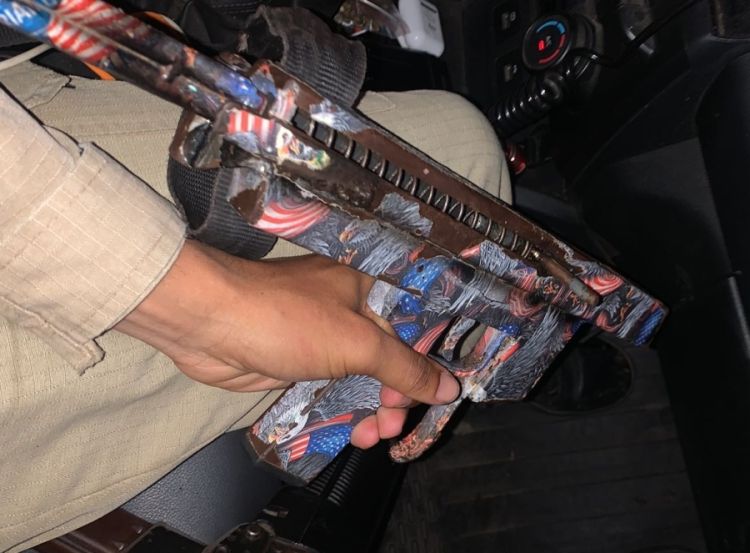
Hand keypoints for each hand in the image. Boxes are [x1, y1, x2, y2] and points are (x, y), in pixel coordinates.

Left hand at [115, 240, 459, 447]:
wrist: (209, 325)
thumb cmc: (287, 320)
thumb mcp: (357, 343)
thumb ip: (406, 367)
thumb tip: (449, 387)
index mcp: (374, 287)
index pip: (420, 325)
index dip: (431, 362)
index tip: (437, 397)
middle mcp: (356, 308)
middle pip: (395, 357)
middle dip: (399, 396)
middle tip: (394, 424)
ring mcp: (329, 336)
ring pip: (367, 378)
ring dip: (375, 410)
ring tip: (372, 436)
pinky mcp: (307, 361)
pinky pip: (340, 389)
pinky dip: (349, 411)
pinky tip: (353, 433)